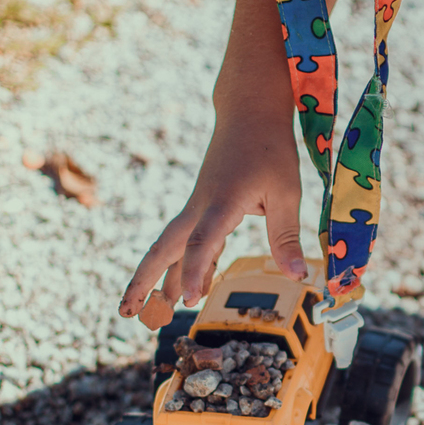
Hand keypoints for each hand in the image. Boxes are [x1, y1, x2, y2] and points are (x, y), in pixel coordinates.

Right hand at [118, 114, 305, 318]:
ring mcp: (200, 205)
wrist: (250, 111)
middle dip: (144, 281)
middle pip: (164, 248)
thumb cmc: (270, 147)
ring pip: (172, 246)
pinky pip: (191, 240)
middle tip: (127, 312)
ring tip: (150, 310)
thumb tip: (297, 276)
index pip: (202, 242)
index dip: (195, 271)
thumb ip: (286, 236)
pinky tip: (191, 285)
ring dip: (160, 277)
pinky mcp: (206, 205)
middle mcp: (201, 206)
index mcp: (221, 202)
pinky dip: (188, 264)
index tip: (190, 299)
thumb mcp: (287, 191)